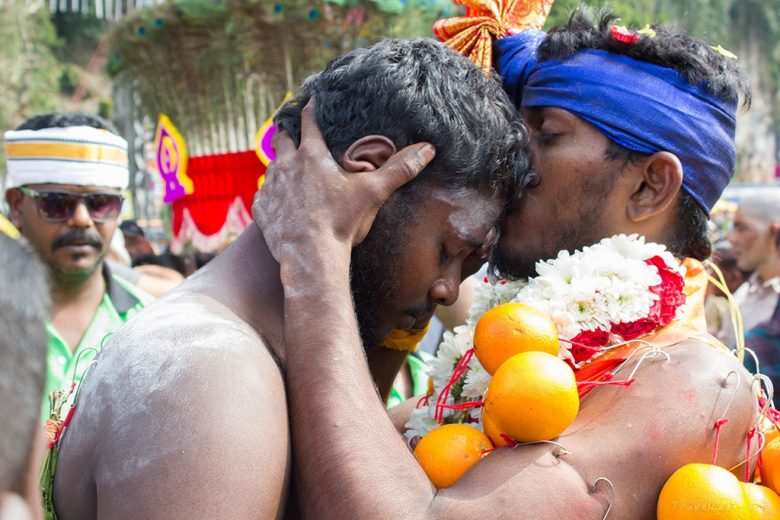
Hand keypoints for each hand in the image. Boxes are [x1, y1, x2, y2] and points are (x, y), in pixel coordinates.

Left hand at [253, 98, 435, 260]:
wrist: (310, 255)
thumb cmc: (341, 222)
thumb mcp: (373, 193)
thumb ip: (399, 170)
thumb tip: (427, 149)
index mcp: (312, 155)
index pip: (309, 120)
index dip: (310, 107)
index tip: (310, 98)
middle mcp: (286, 165)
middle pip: (282, 138)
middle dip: (287, 133)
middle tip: (291, 131)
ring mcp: (271, 187)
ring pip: (271, 166)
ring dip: (279, 165)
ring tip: (287, 168)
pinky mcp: (262, 209)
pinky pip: (263, 196)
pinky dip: (271, 195)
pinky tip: (278, 201)